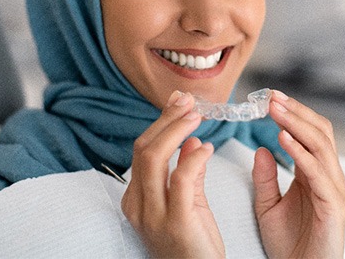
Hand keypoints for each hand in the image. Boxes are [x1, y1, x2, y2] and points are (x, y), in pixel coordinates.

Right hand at [121, 91, 224, 258]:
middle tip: (188, 101)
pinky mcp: (176, 222)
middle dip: (167, 119)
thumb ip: (186, 170)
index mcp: (137, 197)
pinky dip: (194, 157)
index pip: (143, 149)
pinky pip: (180, 179)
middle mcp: (138, 204)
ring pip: (155, 157)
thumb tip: (190, 140)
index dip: (161, 122)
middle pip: (145, 148)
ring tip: (196, 116)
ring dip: (176, 130)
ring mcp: (153, 215)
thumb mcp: (188, 201)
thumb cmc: (194, 241)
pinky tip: (207, 148)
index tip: (179, 102)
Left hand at [252, 90, 344, 258]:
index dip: (292, 113)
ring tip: (275, 109)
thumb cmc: (288, 243)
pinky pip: (317, 172)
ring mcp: (333, 189)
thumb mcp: (267, 205)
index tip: (270, 98)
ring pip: (321, 145)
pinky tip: (282, 138)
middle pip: (319, 131)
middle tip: (272, 97)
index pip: (309, 133)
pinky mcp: (333, 205)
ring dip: (297, 123)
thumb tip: (261, 148)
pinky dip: (300, 152)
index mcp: (314, 173)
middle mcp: (328, 176)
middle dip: (296, 111)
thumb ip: (264, 177)